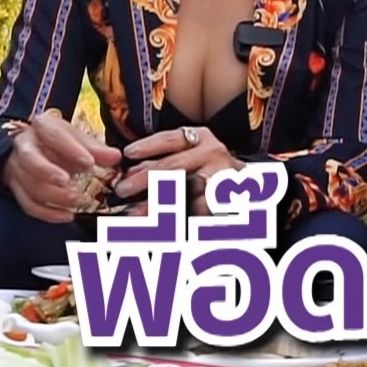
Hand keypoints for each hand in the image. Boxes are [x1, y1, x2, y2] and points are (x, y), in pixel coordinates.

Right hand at [4, 110, 123, 223]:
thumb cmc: (58, 141)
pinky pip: (28, 204)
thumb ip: (95, 149)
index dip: (71, 149)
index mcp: (41, 126)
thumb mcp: (76, 138)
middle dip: (51, 174)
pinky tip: (67, 216)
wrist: (32, 148)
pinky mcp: (16, 188)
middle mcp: (24, 146)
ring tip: (78, 201)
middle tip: (74, 187)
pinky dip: (47, 213)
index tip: (89, 163)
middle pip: (31, 160)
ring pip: (30, 185)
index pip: (52, 135)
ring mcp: (17, 168)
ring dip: (55, 197)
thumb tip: (115, 157)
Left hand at [115, 125, 243, 214]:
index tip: (128, 154)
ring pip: (183, 192)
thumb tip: (129, 174)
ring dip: (156, 204)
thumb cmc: (206, 169)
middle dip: (144, 179)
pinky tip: (159, 227)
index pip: (170, 139)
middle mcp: (213, 154)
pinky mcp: (225, 200)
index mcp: (201, 138)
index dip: (147, 146)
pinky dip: (176, 220)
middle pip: (173, 166)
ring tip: (134, 214)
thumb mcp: (187, 156)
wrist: (243, 185)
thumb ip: (160, 161)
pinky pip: (197, 211)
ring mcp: (221, 177)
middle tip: (123, 190)